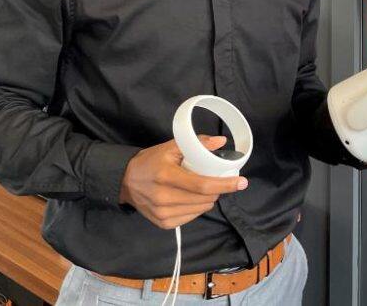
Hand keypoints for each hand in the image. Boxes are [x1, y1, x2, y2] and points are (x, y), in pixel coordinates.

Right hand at [120, 135, 246, 229]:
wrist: (125, 181)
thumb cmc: (150, 161)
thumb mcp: (170, 147)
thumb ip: (196, 144)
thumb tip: (221, 142)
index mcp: (166, 176)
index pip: (202, 185)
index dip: (224, 185)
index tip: (242, 182)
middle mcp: (164, 198)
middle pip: (204, 199)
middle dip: (217, 190)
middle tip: (216, 180)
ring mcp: (163, 214)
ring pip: (200, 209)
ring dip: (208, 199)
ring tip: (201, 189)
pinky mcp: (163, 224)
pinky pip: (191, 217)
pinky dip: (197, 208)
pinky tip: (190, 198)